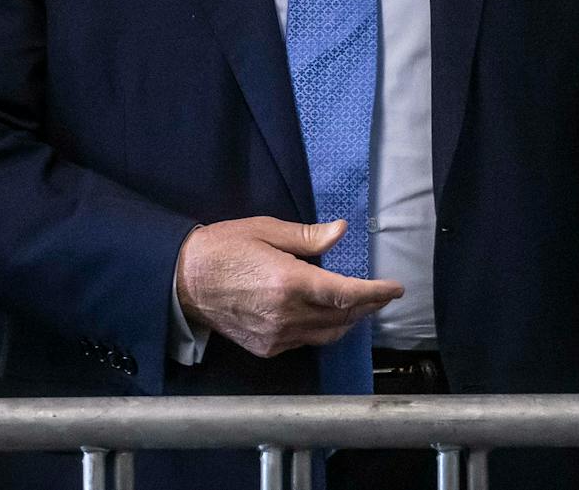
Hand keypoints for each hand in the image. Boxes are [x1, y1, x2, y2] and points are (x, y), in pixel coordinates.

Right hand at [174, 217, 402, 358]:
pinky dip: (323, 329)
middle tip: (384, 293)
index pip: (346, 293)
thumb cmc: (224, 248)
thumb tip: (340, 232)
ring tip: (362, 305)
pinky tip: (326, 315)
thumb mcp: (266, 230)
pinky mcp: (266, 348)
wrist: (183, 282)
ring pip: (328, 334)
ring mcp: (276, 337)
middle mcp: (286, 315)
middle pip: (342, 316)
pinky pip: (306, 341)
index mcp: (289, 283)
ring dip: (349, 320)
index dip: (376, 292)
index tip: (395, 288)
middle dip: (368, 305)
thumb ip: (307, 237)